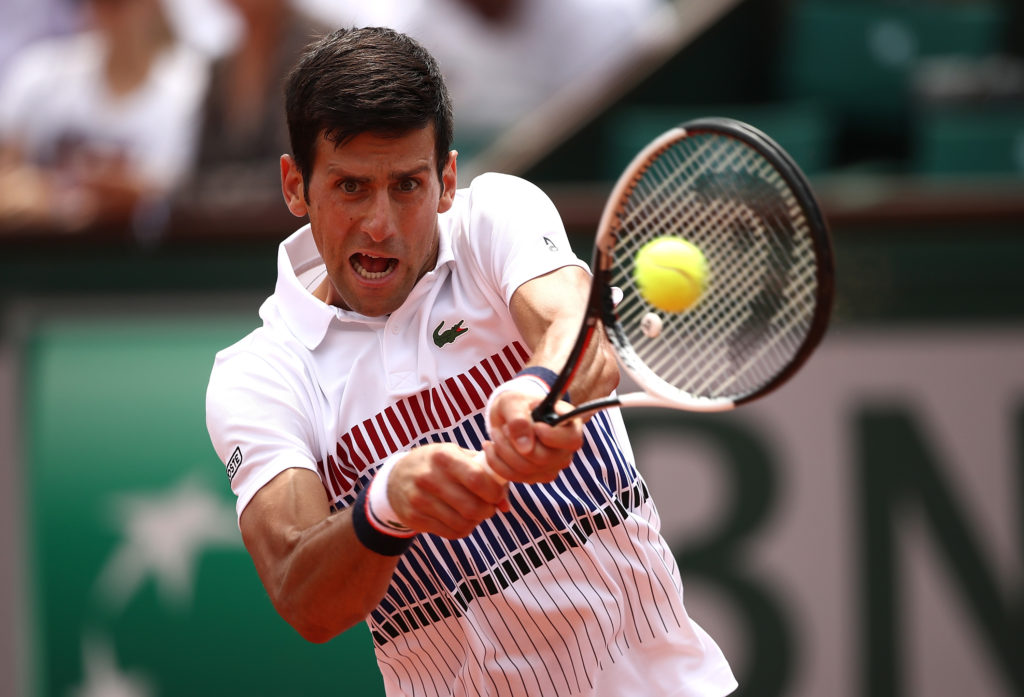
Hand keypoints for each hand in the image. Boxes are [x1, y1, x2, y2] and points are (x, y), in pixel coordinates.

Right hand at [386, 444, 509, 538]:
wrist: (395, 478)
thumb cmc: (437, 464)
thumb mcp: (457, 456)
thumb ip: (485, 473)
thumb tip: (505, 504)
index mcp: (442, 456)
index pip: (477, 479)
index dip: (494, 491)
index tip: (497, 493)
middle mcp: (428, 477)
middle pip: (472, 507)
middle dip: (488, 510)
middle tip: (488, 506)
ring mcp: (419, 500)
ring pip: (463, 523)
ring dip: (476, 521)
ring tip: (474, 512)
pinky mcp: (415, 518)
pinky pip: (451, 533)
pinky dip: (463, 529)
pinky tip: (460, 518)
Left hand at [484, 388, 582, 483]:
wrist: (508, 416)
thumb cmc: (517, 404)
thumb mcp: (513, 402)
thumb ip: (519, 419)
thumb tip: (525, 448)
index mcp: (570, 425)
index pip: (571, 439)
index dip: (550, 436)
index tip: (534, 425)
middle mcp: (565, 450)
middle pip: (544, 458)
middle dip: (515, 443)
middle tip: (503, 428)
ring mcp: (552, 466)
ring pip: (527, 470)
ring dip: (503, 451)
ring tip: (496, 433)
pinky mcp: (536, 476)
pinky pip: (515, 477)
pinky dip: (497, 462)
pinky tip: (490, 447)